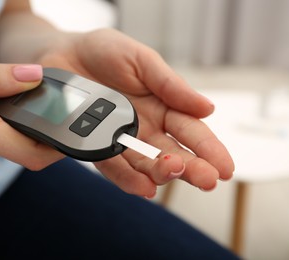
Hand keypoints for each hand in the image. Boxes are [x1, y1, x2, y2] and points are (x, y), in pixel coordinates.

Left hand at [37, 29, 234, 196]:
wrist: (62, 54)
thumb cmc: (104, 52)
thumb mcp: (142, 60)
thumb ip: (171, 85)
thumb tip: (208, 107)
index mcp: (164, 106)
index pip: (192, 131)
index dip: (210, 149)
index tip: (226, 167)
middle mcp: (146, 128)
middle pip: (174, 153)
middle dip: (192, 167)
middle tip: (208, 179)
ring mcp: (122, 140)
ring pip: (147, 164)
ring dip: (162, 173)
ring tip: (173, 173)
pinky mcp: (96, 146)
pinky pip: (113, 166)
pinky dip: (128, 179)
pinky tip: (144, 188)